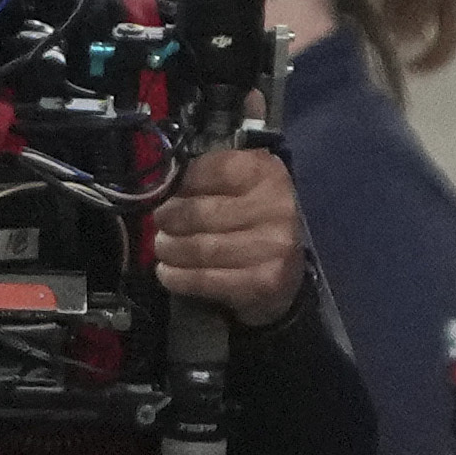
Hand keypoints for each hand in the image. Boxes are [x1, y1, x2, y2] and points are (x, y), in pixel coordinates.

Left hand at [149, 134, 299, 318]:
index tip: (166, 193)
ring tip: (163, 248)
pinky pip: (206, 279)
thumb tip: (164, 186)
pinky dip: (178, 277)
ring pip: (200, 248)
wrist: (295, 269)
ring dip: (170, 249)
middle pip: (200, 213)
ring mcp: (272, 247)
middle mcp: (274, 207)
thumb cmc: (259, 217)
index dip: (180, 183)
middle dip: (170, 219)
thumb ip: (209, 178)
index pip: (209, 171)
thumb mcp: (244, 184)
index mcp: (265, 173)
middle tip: (160, 224)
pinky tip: (167, 273)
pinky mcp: (263, 282)